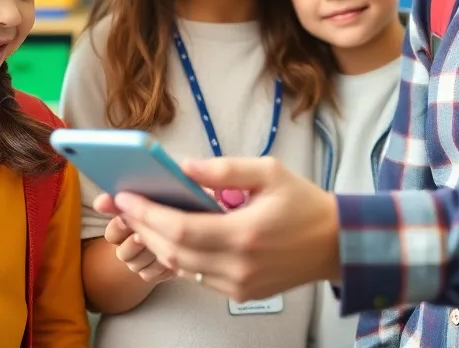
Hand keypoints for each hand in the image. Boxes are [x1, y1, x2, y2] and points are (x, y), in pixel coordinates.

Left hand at [104, 157, 341, 301]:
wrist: (336, 244)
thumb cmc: (304, 203)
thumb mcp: (269, 172)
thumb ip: (224, 170)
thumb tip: (183, 167)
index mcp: (245, 233)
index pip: (180, 229)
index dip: (147, 214)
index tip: (125, 197)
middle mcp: (238, 265)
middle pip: (173, 252)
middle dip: (142, 227)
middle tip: (122, 205)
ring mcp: (238, 284)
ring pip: (181, 267)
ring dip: (156, 243)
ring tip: (140, 219)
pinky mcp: (240, 292)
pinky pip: (197, 275)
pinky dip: (178, 256)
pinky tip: (170, 236)